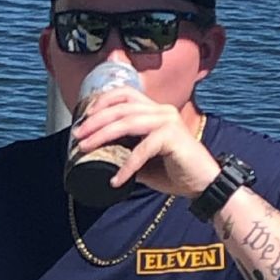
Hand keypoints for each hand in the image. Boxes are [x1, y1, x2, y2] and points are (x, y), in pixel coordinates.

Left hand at [71, 87, 218, 197]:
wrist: (203, 184)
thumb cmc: (173, 170)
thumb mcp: (142, 157)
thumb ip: (124, 150)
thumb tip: (96, 154)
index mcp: (154, 110)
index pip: (124, 94)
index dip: (101, 101)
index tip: (82, 118)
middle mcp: (162, 110)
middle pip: (121, 106)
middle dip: (94, 120)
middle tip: (77, 135)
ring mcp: (169, 121)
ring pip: (128, 122)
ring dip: (102, 135)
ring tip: (84, 148)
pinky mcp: (174, 137)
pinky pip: (143, 149)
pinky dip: (127, 166)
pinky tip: (116, 180)